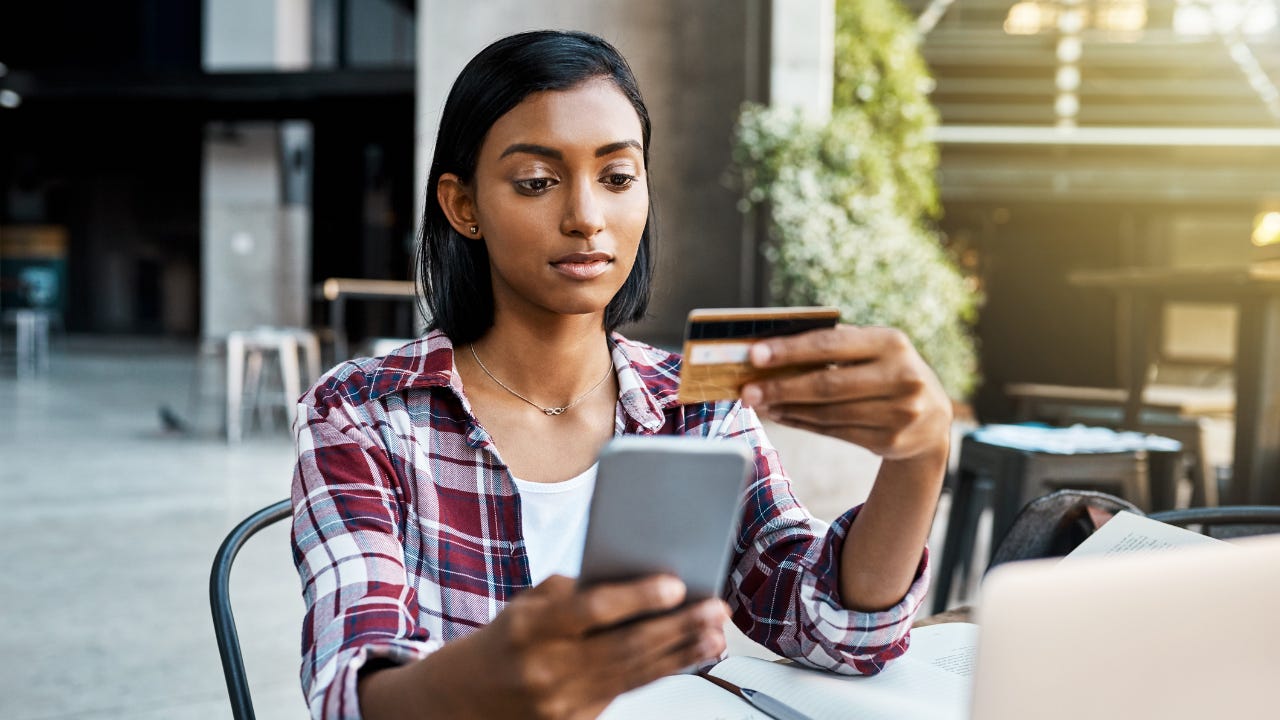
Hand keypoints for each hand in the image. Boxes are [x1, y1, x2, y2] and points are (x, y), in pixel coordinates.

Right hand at [397, 574, 728, 719]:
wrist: (460, 702)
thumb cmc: (503, 641)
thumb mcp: (527, 605)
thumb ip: (575, 593)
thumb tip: (636, 584)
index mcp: (530, 627)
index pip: (592, 610)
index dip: (636, 597)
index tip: (674, 583)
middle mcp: (547, 668)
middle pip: (625, 647)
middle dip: (677, 627)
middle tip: (715, 609)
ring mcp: (561, 703)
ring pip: (634, 675)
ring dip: (681, 654)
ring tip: (715, 635)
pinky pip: (625, 693)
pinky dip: (659, 672)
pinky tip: (687, 658)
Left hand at [740, 325, 951, 461]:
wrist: (933, 418)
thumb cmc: (888, 371)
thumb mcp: (876, 349)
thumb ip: (836, 346)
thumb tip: (774, 350)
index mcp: (892, 342)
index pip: (831, 344)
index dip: (790, 350)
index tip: (755, 355)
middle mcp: (901, 377)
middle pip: (827, 385)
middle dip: (781, 387)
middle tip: (748, 390)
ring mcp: (899, 413)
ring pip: (828, 413)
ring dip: (787, 408)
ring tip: (760, 403)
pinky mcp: (891, 441)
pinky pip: (834, 432)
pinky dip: (803, 423)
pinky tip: (782, 415)